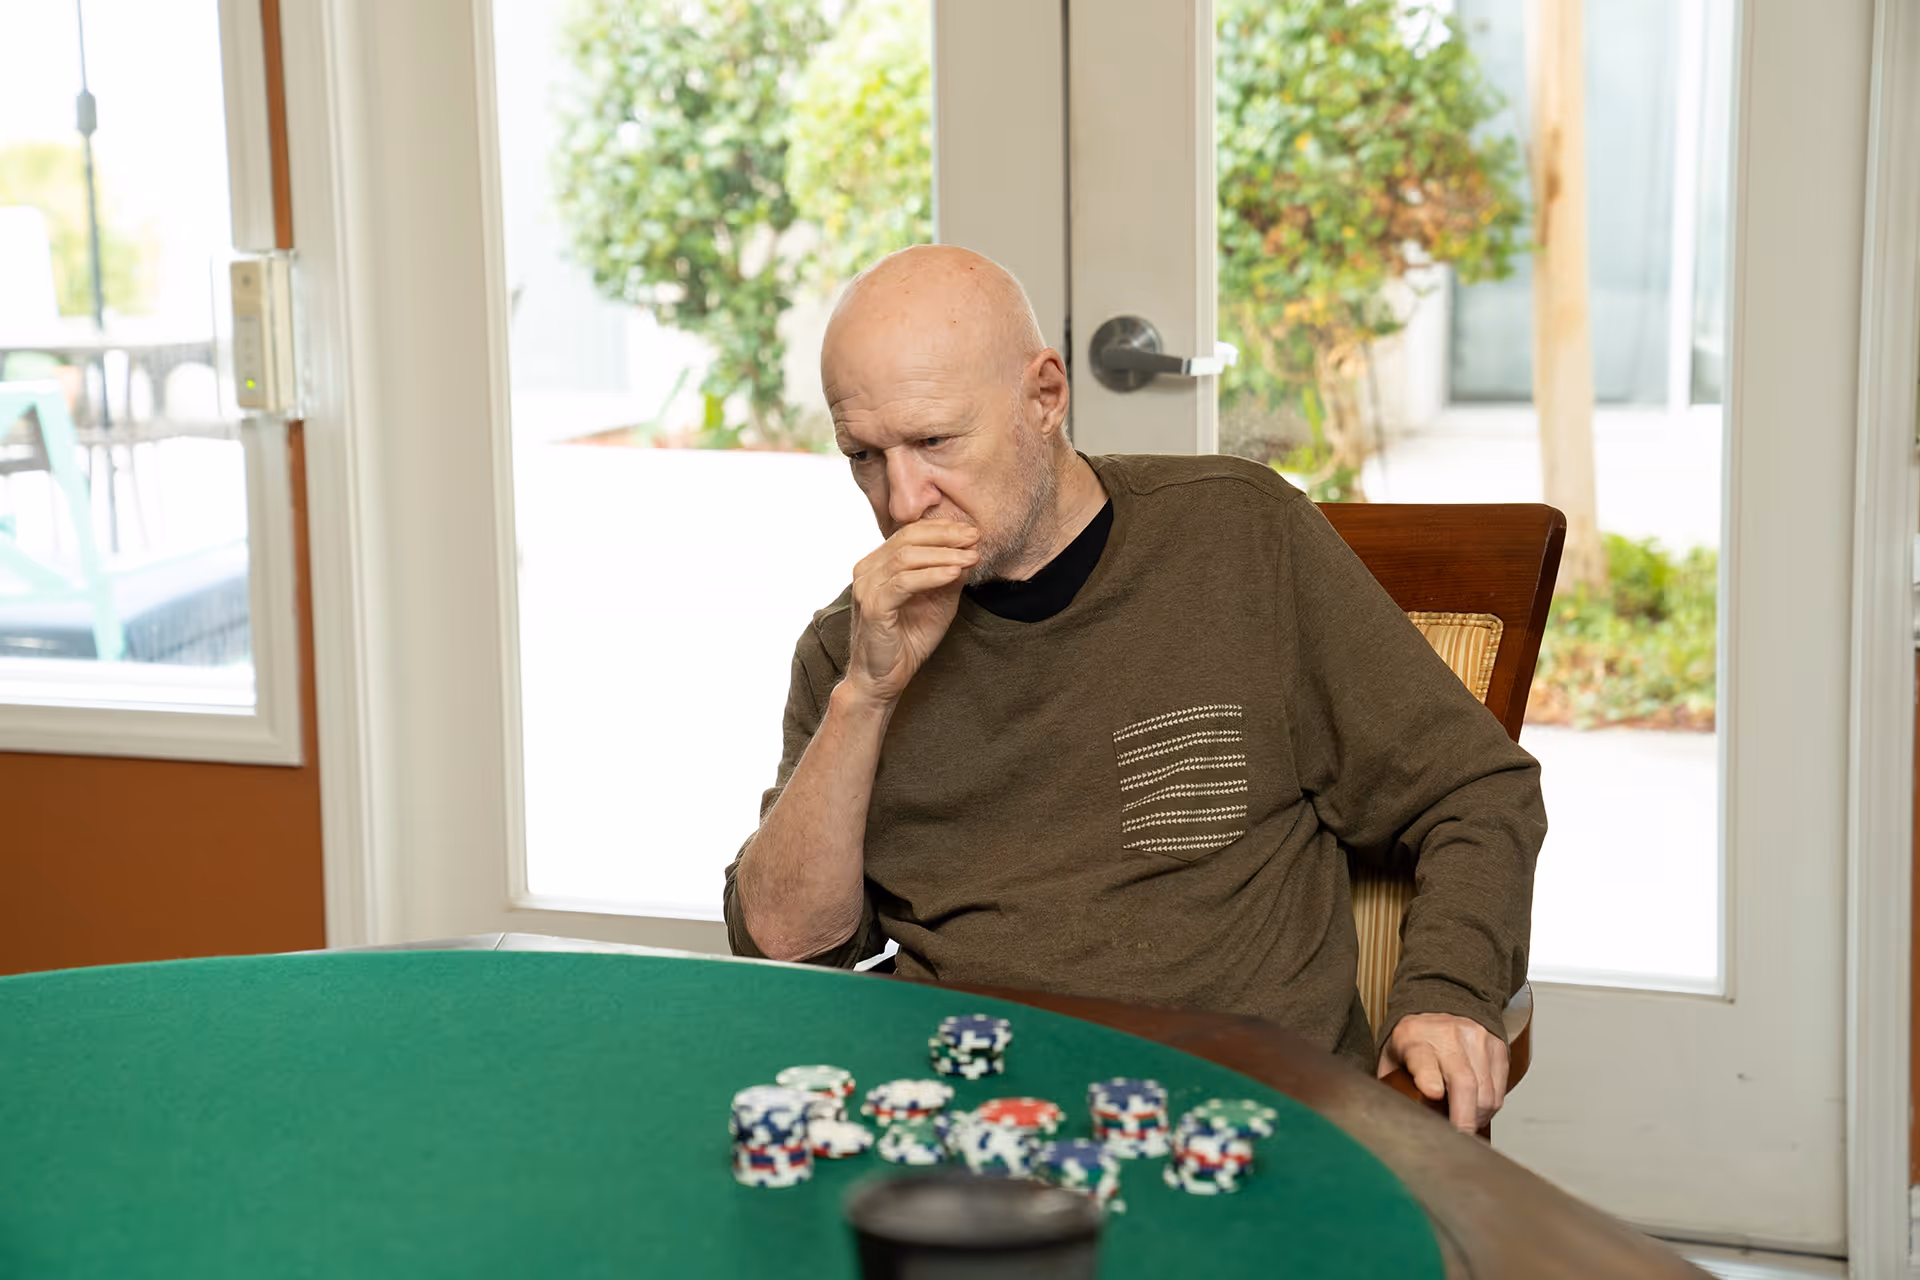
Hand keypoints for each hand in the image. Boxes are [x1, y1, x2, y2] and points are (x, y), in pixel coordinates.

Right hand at [845, 520, 979, 703]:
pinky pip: (904, 582)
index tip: (973, 530)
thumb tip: (971, 551)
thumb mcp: (937, 601)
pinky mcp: (872, 606)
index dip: (943, 528)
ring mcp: (866, 587)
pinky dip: (932, 575)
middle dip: (946, 535)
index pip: (910, 533)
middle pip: (908, 538)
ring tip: (971, 556)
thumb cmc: (908, 639)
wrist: (885, 677)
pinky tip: (954, 573)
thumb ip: (949, 576)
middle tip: (975, 536)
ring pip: (906, 557)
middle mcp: (867, 570)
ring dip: (944, 554)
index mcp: (878, 564)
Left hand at [1378, 1012, 1508, 1133]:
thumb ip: (1392, 1083)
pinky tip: (1477, 1111)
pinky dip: (1489, 1108)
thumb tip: (1389, 1117)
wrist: (1444, 1003)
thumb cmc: (1415, 1039)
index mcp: (1415, 1039)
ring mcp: (1477, 1040)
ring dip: (1477, 1117)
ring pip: (1485, 1091)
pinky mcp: (1497, 1048)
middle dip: (1463, 1117)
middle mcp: (1449, 1036)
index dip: (1428, 1078)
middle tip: (1459, 1137)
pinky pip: (1499, 1089)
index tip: (1432, 1094)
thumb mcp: (1392, 1055)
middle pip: (1463, 1082)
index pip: (1423, 1059)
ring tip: (1466, 1125)